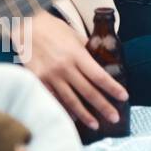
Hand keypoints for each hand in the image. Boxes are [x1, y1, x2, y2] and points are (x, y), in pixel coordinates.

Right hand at [13, 12, 127, 133]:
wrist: (27, 26)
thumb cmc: (55, 30)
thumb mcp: (75, 37)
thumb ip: (87, 52)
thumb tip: (102, 63)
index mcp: (77, 55)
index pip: (99, 76)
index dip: (112, 88)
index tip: (123, 96)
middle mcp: (64, 67)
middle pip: (88, 91)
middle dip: (103, 106)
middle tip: (114, 117)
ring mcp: (49, 76)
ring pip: (70, 100)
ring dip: (84, 114)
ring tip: (96, 124)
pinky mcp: (36, 81)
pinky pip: (52, 99)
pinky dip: (63, 110)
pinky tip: (72, 118)